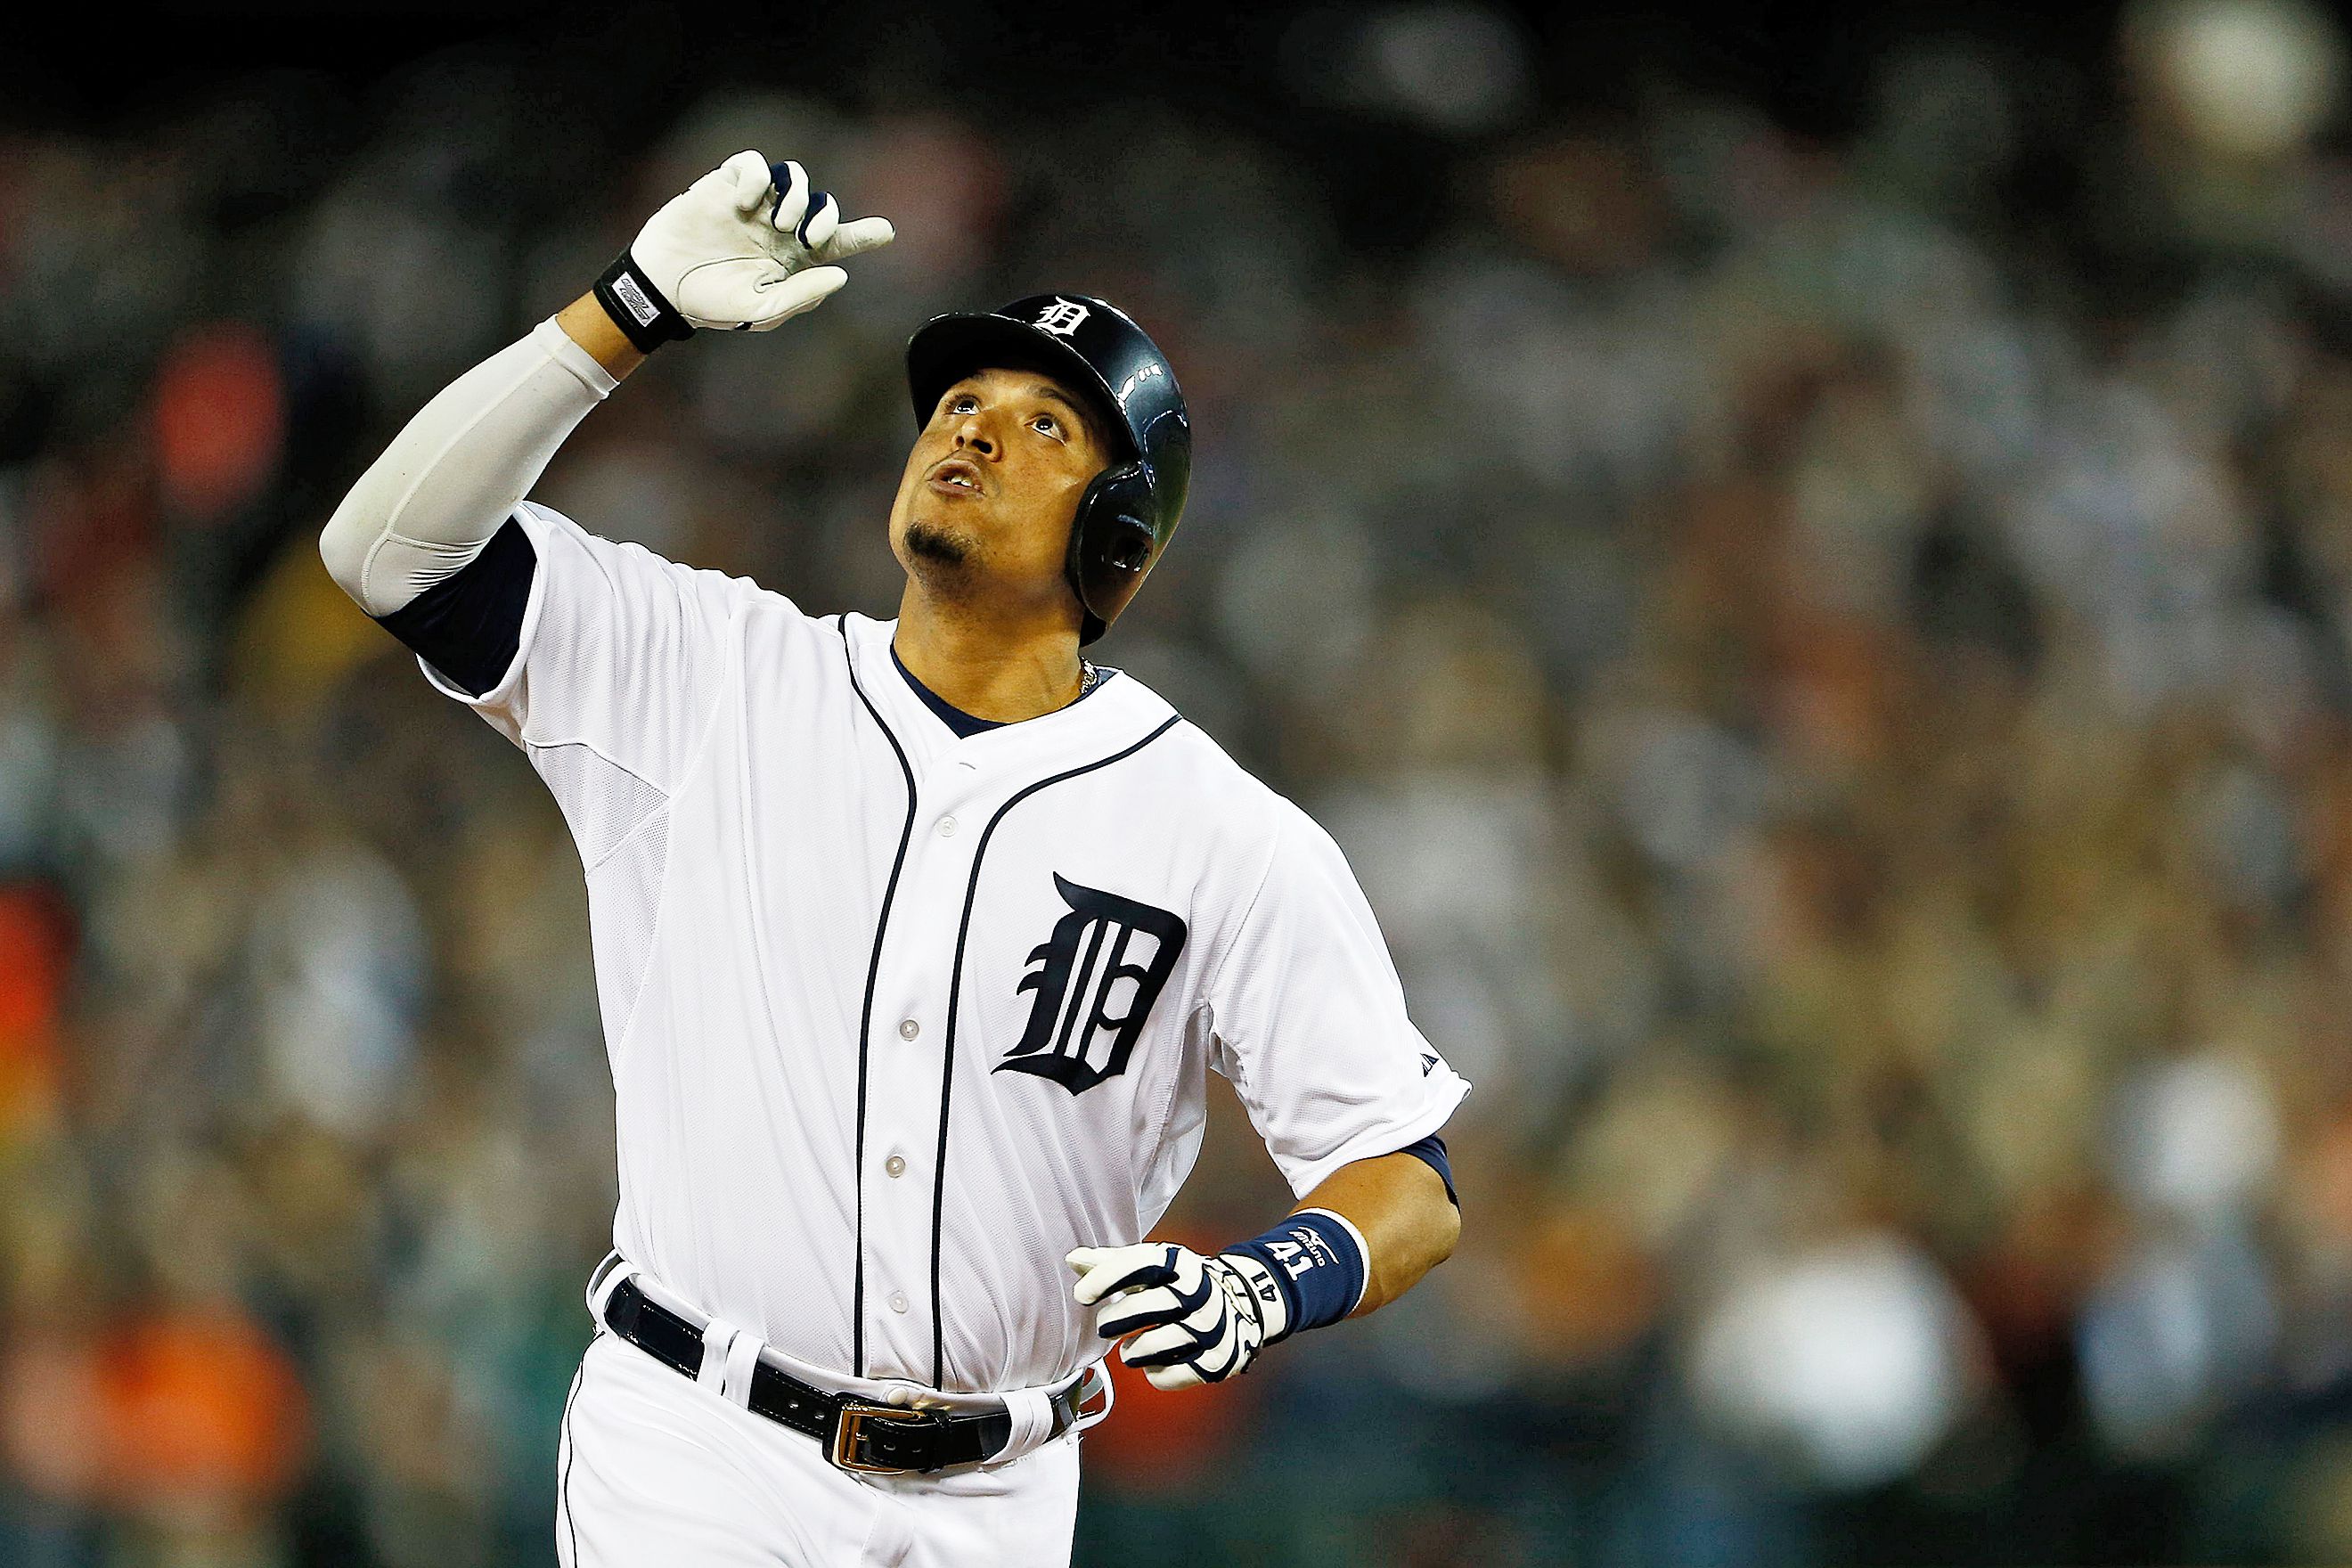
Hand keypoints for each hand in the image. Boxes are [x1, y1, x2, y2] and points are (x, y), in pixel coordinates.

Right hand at [628, 150, 894, 331]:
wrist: (663, 285)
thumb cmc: (712, 303)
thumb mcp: (760, 309)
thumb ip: (801, 294)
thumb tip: (840, 274)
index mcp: (793, 258)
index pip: (837, 242)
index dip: (864, 235)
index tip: (887, 231)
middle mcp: (779, 227)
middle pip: (823, 205)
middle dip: (828, 217)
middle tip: (812, 238)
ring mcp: (755, 205)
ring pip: (795, 179)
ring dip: (797, 198)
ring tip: (779, 224)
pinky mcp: (726, 186)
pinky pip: (754, 165)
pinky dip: (757, 179)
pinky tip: (744, 204)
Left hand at [1068, 1242, 1289, 1390]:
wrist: (1242, 1306)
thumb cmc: (1180, 1285)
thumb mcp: (1154, 1267)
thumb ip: (1112, 1264)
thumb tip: (1073, 1259)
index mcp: (1181, 1264)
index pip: (1141, 1263)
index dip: (1107, 1277)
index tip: (1082, 1294)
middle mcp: (1200, 1293)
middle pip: (1145, 1308)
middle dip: (1114, 1320)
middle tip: (1106, 1325)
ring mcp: (1211, 1328)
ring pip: (1152, 1347)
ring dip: (1131, 1351)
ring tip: (1130, 1348)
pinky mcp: (1216, 1361)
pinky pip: (1169, 1376)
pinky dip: (1153, 1373)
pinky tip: (1154, 1363)